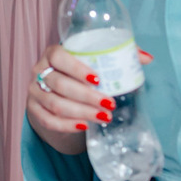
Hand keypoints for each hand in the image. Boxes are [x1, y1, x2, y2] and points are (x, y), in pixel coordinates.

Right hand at [27, 44, 154, 143]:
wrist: (56, 88)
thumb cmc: (79, 71)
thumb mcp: (95, 60)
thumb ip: (119, 55)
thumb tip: (147, 58)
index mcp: (52, 54)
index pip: (58, 57)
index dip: (76, 68)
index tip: (98, 79)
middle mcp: (39, 70)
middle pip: (59, 84)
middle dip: (86, 96)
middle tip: (109, 104)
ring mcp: (34, 90)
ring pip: (54, 104)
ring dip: (81, 112)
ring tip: (103, 117)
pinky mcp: (33, 108)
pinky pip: (47, 120)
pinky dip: (66, 125)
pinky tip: (84, 126)